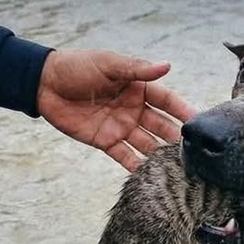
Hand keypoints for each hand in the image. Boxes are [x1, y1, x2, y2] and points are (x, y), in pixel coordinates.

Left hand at [36, 49, 197, 170]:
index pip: (168, 101)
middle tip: (195, 154)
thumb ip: (137, 69)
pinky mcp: (106, 141)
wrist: (44, 83)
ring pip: (147, 143)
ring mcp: (121, 126)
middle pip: (161, 126)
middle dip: (176, 139)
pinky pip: (125, 156)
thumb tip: (167, 66)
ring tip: (179, 170)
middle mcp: (134, 108)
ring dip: (161, 156)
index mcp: (138, 87)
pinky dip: (137, 167)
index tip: (200, 123)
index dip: (183, 111)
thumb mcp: (109, 64)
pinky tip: (152, 179)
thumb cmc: (77, 67)